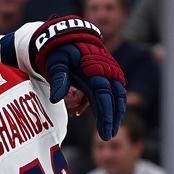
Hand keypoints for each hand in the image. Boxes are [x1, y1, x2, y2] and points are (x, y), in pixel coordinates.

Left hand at [30, 17, 126, 139]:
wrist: (67, 36)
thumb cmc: (59, 51)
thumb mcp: (55, 62)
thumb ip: (58, 78)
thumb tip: (56, 98)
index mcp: (94, 68)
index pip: (103, 95)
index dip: (105, 114)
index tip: (105, 131)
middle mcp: (106, 70)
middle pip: (114, 98)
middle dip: (112, 118)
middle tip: (108, 137)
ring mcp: (109, 71)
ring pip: (118, 95)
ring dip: (116, 112)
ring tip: (110, 130)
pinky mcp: (107, 74)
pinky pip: (114, 91)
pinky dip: (112, 104)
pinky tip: (106, 117)